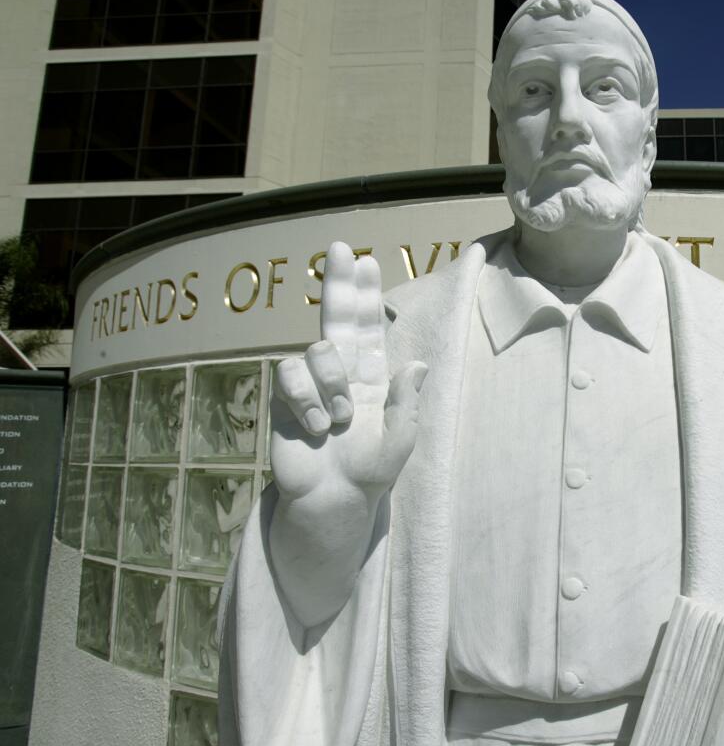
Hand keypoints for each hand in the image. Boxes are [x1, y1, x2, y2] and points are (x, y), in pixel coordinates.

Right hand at [271, 242, 425, 500]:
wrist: (332, 499)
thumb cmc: (369, 472)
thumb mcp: (400, 440)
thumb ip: (407, 402)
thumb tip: (416, 363)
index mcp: (372, 376)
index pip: (370, 326)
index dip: (366, 294)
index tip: (368, 260)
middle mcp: (340, 371)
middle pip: (337, 315)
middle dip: (339, 281)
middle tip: (340, 246)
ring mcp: (311, 382)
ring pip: (318, 350)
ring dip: (332, 385)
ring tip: (339, 421)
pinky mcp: (285, 397)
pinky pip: (291, 376)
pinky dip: (307, 401)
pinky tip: (316, 428)